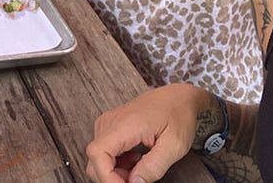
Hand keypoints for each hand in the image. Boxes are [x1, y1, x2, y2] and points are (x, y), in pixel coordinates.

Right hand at [85, 84, 207, 182]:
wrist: (177, 97)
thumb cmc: (178, 116)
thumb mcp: (174, 146)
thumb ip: (154, 167)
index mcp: (124, 124)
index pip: (98, 154)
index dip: (107, 177)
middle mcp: (109, 122)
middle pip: (94, 161)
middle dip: (113, 179)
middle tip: (138, 182)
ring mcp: (107, 124)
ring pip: (98, 160)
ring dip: (116, 173)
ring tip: (140, 170)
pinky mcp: (109, 128)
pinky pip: (104, 154)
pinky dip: (117, 166)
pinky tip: (136, 162)